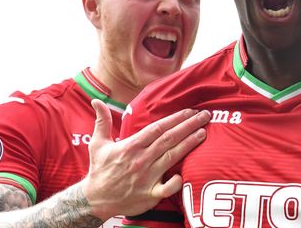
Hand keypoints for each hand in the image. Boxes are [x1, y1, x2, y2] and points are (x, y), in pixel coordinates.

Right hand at [81, 99, 210, 219]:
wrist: (95, 200)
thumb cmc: (100, 170)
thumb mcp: (97, 144)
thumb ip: (102, 121)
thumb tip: (96, 101)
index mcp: (131, 146)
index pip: (157, 128)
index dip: (175, 118)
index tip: (190, 111)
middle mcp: (141, 160)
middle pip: (169, 139)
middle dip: (188, 126)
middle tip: (205, 116)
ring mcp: (146, 178)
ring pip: (172, 157)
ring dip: (189, 144)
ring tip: (203, 133)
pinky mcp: (149, 195)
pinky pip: (167, 188)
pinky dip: (176, 181)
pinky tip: (186, 173)